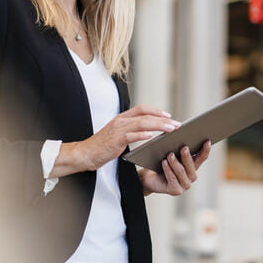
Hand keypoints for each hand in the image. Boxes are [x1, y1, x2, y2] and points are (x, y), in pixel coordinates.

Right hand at [51, 105, 179, 175]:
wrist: (85, 153)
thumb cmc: (102, 146)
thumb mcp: (118, 134)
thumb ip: (131, 130)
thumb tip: (149, 131)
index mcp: (122, 118)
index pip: (142, 109)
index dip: (156, 111)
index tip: (169, 115)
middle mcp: (121, 121)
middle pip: (145, 116)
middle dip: (163, 119)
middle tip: (176, 124)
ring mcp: (118, 130)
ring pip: (142, 124)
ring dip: (158, 126)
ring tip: (170, 129)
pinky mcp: (115, 140)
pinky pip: (131, 136)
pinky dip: (142, 135)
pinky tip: (152, 137)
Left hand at [139, 141, 211, 195]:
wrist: (150, 178)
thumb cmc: (161, 162)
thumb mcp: (171, 153)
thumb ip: (178, 146)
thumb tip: (180, 133)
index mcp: (193, 166)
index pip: (202, 157)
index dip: (205, 150)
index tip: (207, 141)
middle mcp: (191, 176)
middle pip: (191, 165)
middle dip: (187, 156)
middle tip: (184, 147)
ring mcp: (185, 185)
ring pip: (181, 171)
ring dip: (175, 162)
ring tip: (170, 155)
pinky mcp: (176, 190)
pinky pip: (172, 178)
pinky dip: (168, 170)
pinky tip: (164, 162)